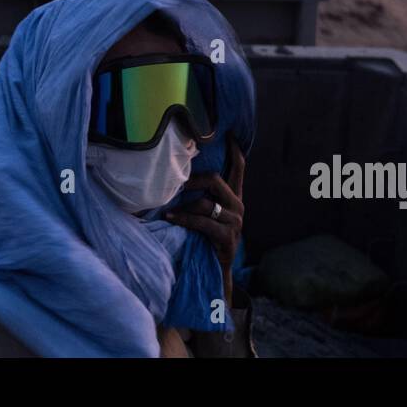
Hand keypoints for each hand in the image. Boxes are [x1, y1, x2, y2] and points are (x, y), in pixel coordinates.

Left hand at [166, 134, 245, 300]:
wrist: (216, 273)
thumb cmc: (206, 239)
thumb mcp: (208, 214)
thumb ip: (202, 196)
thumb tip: (178, 176)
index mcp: (235, 198)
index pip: (239, 167)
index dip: (234, 150)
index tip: (230, 133)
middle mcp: (238, 206)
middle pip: (215, 179)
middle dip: (191, 179)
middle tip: (174, 182)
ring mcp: (235, 222)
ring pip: (205, 202)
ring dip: (182, 204)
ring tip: (167, 207)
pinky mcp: (227, 237)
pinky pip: (201, 221)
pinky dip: (183, 218)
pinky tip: (171, 218)